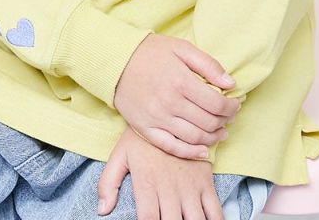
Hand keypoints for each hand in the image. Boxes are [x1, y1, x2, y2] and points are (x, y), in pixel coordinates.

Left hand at [97, 123, 224, 218]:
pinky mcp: (205, 181)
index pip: (149, 219)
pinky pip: (215, 210)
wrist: (172, 110)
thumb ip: (109, 181)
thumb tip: (102, 209)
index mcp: (147, 184)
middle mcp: (169, 189)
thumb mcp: (122, 154)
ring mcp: (189, 186)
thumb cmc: (143, 137)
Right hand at [113, 33, 241, 159]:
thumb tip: (230, 82)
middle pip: (208, 122)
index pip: (216, 103)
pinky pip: (172, 147)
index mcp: (181, 81)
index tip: (235, 104)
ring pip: (194, 138)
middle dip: (225, 122)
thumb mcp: (181, 48)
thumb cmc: (150, 52)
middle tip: (230, 117)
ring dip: (213, 138)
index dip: (231, 107)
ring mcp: (157, 118)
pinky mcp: (145, 129)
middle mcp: (170, 103)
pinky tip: (203, 150)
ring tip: (221, 132)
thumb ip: (207, 64)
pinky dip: (191, 152)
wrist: (115, 61)